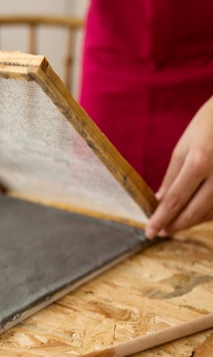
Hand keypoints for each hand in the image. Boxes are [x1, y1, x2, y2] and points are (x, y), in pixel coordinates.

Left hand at [146, 96, 212, 237]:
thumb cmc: (209, 125)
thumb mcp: (185, 146)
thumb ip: (172, 176)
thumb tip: (160, 201)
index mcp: (199, 162)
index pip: (176, 199)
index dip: (161, 218)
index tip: (150, 231)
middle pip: (194, 212)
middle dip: (175, 225)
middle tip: (160, 232)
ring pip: (209, 214)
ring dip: (190, 222)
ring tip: (174, 224)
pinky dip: (206, 214)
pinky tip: (195, 214)